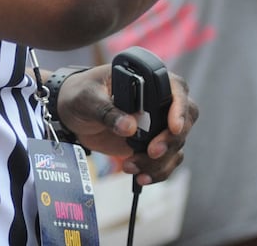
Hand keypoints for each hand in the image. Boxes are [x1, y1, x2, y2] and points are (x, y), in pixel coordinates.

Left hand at [55, 65, 197, 184]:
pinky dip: (157, 172)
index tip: (173, 127)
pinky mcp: (150, 144)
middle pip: (184, 120)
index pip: (176, 89)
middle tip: (152, 152)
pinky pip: (165, 161)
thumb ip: (107, 111)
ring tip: (131, 166)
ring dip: (160, 161)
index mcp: (146, 79)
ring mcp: (156, 124)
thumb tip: (130, 127)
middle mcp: (157, 101)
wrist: (71, 113)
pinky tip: (140, 177)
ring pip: (176, 145)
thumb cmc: (80, 94)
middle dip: (172, 140)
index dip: (180, 108)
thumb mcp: (88, 98)